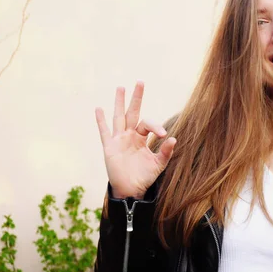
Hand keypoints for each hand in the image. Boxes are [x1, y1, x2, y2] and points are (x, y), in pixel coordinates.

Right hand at [95, 81, 176, 198]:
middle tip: (140, 82)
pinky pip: (104, 132)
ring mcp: (119, 140)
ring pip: (118, 117)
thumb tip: (173, 138)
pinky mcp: (109, 147)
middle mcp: (130, 136)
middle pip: (133, 112)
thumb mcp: (158, 164)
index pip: (148, 124)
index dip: (156, 126)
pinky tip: (99, 109)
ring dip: (119, 103)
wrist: (131, 189)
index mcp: (142, 138)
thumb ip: (166, 152)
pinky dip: (101, 121)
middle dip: (136, 98)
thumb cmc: (145, 176)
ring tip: (120, 88)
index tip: (163, 134)